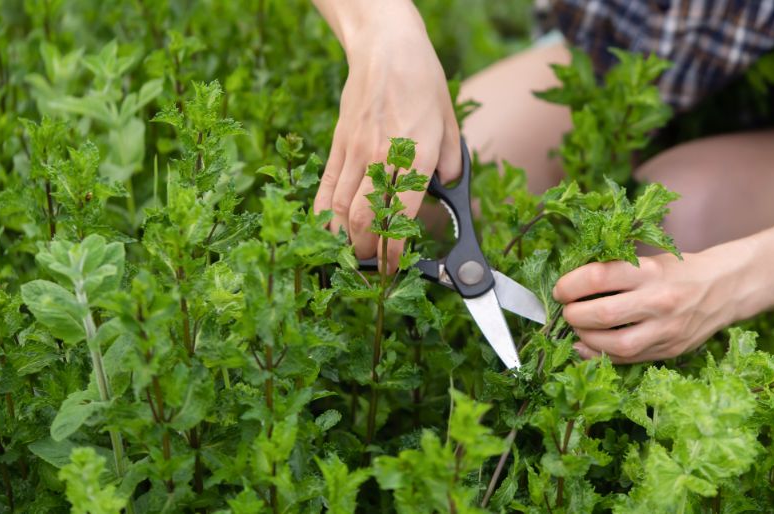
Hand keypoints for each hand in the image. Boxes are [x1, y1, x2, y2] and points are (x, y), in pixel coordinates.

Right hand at [311, 0, 461, 269]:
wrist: (385, 49)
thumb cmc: (422, 83)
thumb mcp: (450, 122)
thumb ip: (449, 161)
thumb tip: (447, 186)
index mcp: (416, 153)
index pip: (401, 212)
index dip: (395, 247)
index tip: (395, 267)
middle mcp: (383, 156)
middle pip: (365, 217)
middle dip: (368, 251)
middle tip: (374, 269)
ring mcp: (356, 150)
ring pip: (340, 207)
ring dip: (345, 239)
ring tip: (353, 258)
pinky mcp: (338, 144)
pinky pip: (326, 186)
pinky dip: (323, 214)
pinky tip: (327, 233)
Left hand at [552, 252, 746, 362]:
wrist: (725, 288)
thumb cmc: (680, 270)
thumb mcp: (651, 260)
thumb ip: (617, 272)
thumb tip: (573, 286)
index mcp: (650, 271)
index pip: (599, 276)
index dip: (570, 284)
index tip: (561, 289)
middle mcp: (658, 300)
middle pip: (602, 314)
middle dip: (574, 315)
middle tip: (567, 311)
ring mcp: (665, 329)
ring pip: (614, 344)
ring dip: (585, 339)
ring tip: (578, 329)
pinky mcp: (669, 350)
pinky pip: (627, 359)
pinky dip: (601, 355)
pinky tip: (588, 347)